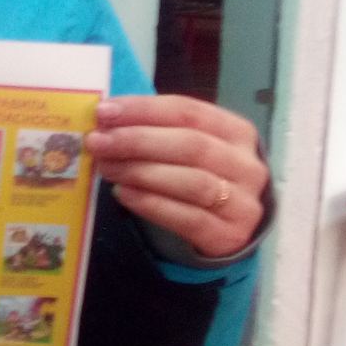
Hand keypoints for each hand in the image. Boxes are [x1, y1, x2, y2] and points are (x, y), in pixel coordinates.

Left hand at [84, 94, 268, 258]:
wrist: (231, 227)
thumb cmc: (202, 176)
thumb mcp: (190, 147)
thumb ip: (158, 130)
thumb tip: (107, 118)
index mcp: (237, 131)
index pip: (189, 111)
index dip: (144, 109)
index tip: (104, 112)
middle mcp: (246, 165)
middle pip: (190, 145)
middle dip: (137, 140)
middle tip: (98, 142)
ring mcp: (242, 203)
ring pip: (191, 182)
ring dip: (141, 172)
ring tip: (107, 168)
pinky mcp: (229, 236)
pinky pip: (188, 218)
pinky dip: (152, 204)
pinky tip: (123, 194)